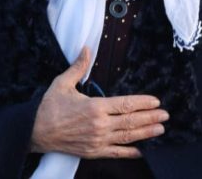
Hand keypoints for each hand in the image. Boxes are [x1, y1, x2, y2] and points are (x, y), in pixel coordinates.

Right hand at [29, 47, 167, 158]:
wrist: (36, 131)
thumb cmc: (49, 107)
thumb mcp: (62, 83)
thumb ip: (78, 67)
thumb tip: (86, 49)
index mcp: (94, 106)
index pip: (125, 104)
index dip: (142, 103)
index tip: (155, 101)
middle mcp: (99, 125)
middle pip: (131, 121)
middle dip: (150, 118)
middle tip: (165, 115)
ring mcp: (98, 140)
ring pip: (128, 137)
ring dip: (146, 133)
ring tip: (160, 129)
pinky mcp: (93, 151)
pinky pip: (116, 153)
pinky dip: (130, 152)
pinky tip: (141, 151)